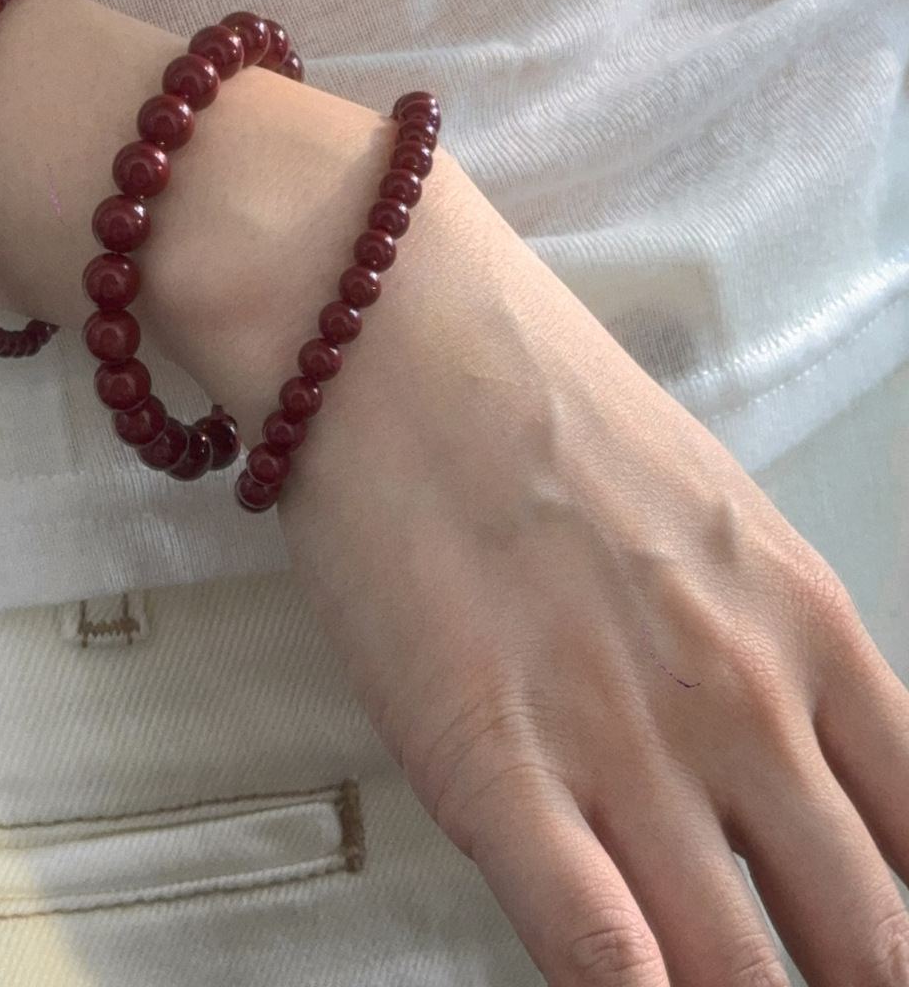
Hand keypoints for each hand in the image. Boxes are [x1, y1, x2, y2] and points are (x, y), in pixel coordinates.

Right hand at [186, 150, 908, 984]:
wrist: (394, 332)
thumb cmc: (533, 394)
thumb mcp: (705, 507)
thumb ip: (759, 638)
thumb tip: (778, 756)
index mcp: (808, 628)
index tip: (878, 950)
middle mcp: (743, 705)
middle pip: (870, 940)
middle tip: (814, 986)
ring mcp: (621, 743)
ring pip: (743, 973)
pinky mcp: (491, 765)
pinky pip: (598, 949)